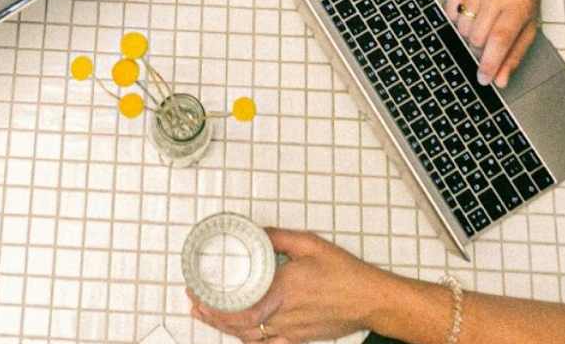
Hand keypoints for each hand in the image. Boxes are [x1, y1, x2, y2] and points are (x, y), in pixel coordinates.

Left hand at [190, 228, 404, 343]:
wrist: (370, 299)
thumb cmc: (345, 273)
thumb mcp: (311, 244)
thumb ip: (279, 238)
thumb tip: (256, 231)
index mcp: (282, 290)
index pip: (238, 306)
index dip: (212, 304)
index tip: (196, 291)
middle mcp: (282, 314)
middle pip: (237, 325)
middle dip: (211, 316)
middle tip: (194, 303)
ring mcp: (290, 331)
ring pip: (248, 337)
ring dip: (224, 329)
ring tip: (207, 316)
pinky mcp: (299, 339)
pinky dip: (248, 341)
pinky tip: (238, 334)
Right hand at [445, 0, 548, 86]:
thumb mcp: (529, 26)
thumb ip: (515, 55)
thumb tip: (500, 81)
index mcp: (519, 5)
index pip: (499, 40)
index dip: (489, 63)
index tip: (483, 78)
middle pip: (477, 36)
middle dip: (480, 45)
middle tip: (489, 34)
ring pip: (461, 26)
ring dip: (469, 31)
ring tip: (483, 18)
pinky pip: (450, 10)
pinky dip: (457, 16)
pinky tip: (471, 8)